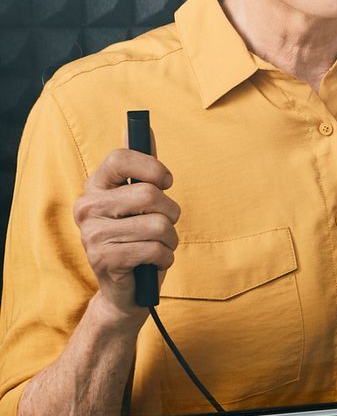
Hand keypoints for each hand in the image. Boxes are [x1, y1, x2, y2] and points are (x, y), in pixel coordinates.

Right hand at [73, 147, 177, 329]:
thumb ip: (142, 167)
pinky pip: (156, 250)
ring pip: (158, 225)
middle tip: (164, 225)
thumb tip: (142, 126)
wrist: (127, 289)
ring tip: (158, 246)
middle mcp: (87, 207)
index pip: (120, 158)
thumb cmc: (138, 238)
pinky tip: (152, 262)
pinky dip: (165, 258)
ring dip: (170, 239)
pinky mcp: (104, 259)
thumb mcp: (140, 202)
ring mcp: (92, 234)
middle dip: (171, 213)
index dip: (153, 167)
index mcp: (95, 187)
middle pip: (150, 194)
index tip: (166, 182)